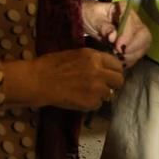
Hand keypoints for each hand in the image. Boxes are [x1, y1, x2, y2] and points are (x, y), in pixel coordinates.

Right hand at [5, 48, 123, 110]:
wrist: (39, 81)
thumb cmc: (51, 65)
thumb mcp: (74, 54)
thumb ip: (91, 60)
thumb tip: (103, 66)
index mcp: (94, 57)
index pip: (117, 64)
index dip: (113, 70)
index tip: (109, 73)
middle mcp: (99, 72)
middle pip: (119, 80)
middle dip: (113, 83)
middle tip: (102, 85)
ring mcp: (97, 88)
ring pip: (108, 93)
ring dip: (100, 94)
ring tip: (85, 92)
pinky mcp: (91, 103)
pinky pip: (98, 104)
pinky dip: (90, 103)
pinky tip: (78, 98)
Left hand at [81, 1, 151, 66]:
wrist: (88, 19)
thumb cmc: (90, 15)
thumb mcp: (94, 18)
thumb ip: (104, 27)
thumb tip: (113, 37)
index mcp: (125, 10)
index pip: (133, 24)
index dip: (128, 37)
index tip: (117, 46)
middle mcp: (134, 20)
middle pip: (144, 36)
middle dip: (134, 48)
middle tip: (119, 54)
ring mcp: (136, 32)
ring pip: (144, 46)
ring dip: (132, 55)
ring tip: (118, 58)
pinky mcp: (134, 43)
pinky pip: (138, 53)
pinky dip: (130, 60)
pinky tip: (121, 62)